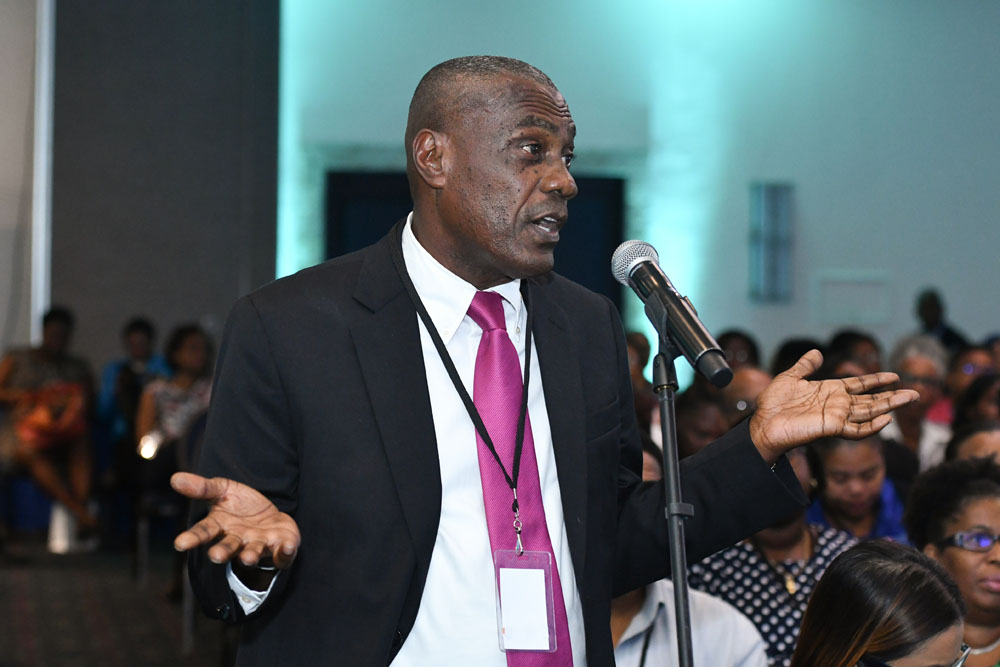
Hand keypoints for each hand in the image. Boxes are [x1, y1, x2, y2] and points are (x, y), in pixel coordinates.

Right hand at [171, 472, 299, 568]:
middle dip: (222, 552)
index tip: (180, 544)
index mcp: (220, 526)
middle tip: (215, 556)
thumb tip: (175, 478)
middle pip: (228, 547)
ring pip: (252, 553)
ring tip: (247, 558)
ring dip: (250, 555)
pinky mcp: (279, 548)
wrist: (269, 516)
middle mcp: (238, 540)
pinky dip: (284, 552)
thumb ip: (202, 487)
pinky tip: (285, 547)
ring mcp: (258, 545)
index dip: (192, 538)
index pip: (203, 531)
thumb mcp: (222, 489)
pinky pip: (283, 554)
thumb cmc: (241, 504)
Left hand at [749, 350, 918, 462]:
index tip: (895, 376)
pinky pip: (856, 429)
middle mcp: (837, 404)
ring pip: (870, 413)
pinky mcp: (831, 428)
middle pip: (871, 400)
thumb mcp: (790, 378)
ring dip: (890, 407)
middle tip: (915, 393)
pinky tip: (886, 419)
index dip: (877, 380)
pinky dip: (872, 426)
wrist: (763, 422)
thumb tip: (816, 352)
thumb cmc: (773, 403)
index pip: (860, 385)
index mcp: (830, 391)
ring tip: (911, 398)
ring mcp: (836, 416)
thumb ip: (805, 366)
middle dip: (893, 397)